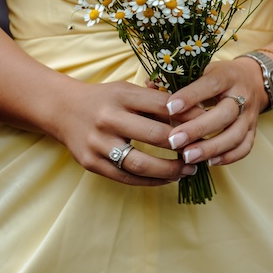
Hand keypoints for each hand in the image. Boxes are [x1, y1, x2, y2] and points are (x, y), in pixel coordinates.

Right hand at [55, 81, 196, 185]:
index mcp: (122, 95)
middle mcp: (108, 118)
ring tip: (190, 169)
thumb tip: (199, 115)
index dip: (190, 116)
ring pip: (141, 163)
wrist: (62, 109)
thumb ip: (159, 101)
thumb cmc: (107, 99)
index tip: (209, 124)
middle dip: (184, 145)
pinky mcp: (91, 163)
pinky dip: (152, 181)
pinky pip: (127, 178)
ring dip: (170, 170)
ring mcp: (98, 143)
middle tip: (203, 149)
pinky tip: (169, 178)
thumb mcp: (130, 90)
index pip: (164, 106)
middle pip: (155, 135)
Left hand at [163, 57, 266, 166]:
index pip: (210, 84)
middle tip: (173, 141)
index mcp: (227, 75)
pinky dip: (228, 157)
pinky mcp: (254, 130)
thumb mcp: (200, 70)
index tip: (169, 108)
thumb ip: (177, 80)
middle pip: (225, 114)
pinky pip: (245, 147)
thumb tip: (149, 85)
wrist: (251, 80)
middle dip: (198, 129)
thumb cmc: (217, 76)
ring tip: (187, 157)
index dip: (191, 96)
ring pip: (236, 134)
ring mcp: (250, 115)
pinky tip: (209, 162)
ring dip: (211, 148)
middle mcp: (242, 95)